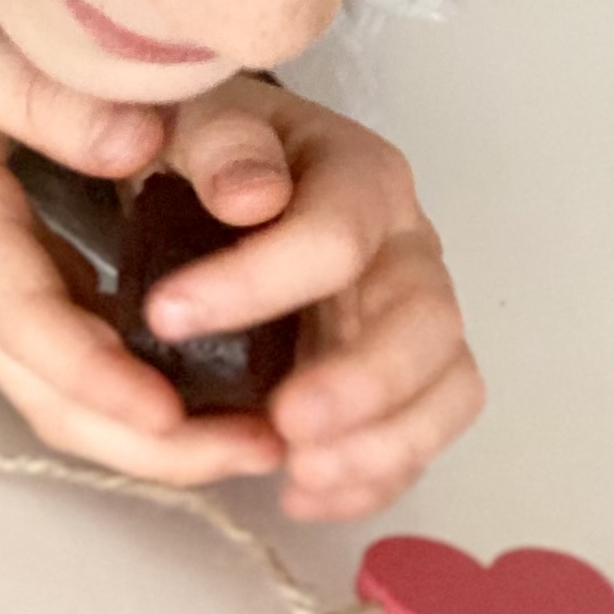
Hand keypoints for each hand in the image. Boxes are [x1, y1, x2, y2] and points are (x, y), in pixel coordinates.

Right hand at [0, 0, 260, 481]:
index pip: (24, 317)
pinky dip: (132, 402)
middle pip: (49, 396)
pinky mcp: (1, 300)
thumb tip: (144, 144)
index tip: (170, 409)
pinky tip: (214, 396)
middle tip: (265, 449)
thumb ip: (43, 93)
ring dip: (151, 439)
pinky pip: (64, 373)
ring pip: (57, 401)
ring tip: (259, 442)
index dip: (96, 372)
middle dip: (152, 443)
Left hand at [141, 79, 483, 521]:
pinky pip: (419, 438)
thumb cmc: (211, 152)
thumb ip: (222, 141)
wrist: (225, 179)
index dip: (259, 282)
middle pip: (428, 321)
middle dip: (365, 383)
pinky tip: (303, 495)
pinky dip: (373, 479)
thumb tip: (252, 196)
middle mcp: (405, 250)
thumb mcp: (196, 118)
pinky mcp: (399, 381)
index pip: (337, 235)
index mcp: (361, 178)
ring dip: (385, 443)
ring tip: (298, 471)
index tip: (166, 316)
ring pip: (448, 387)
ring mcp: (409, 320)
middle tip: (285, 423)